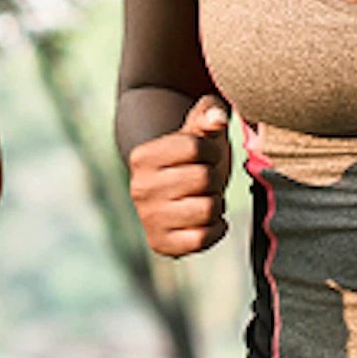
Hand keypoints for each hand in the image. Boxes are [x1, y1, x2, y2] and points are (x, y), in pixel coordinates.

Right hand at [125, 96, 232, 256]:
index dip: (211, 150)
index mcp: (142, 156)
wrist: (175, 195)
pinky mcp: (160, 244)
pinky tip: (208, 220)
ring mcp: (148, 219)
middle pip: (205, 179)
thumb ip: (209, 114)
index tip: (205, 156)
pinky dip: (215, 229)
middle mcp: (139, 188)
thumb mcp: (199, 131)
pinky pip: (203, 239)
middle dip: (215, 178)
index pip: (195, 147)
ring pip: (207, 209)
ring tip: (205, 198)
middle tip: (206, 181)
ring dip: (216, 204)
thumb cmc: (192, 157)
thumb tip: (217, 117)